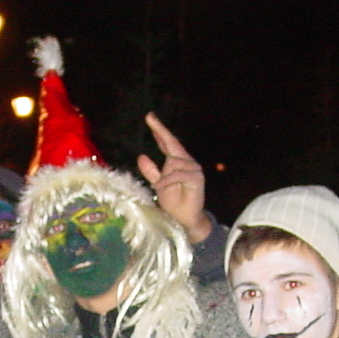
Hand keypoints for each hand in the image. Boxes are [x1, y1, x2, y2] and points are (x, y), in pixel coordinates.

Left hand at [137, 113, 209, 244]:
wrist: (184, 219)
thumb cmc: (173, 202)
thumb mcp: (158, 184)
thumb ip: (151, 171)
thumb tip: (141, 156)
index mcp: (177, 162)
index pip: (168, 143)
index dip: (159, 130)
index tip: (150, 117)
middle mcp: (187, 162)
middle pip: (173, 144)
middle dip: (161, 131)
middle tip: (150, 118)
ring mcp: (193, 169)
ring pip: (174, 162)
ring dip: (164, 175)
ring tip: (159, 188)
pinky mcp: (197, 179)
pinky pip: (178, 175)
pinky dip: (168, 181)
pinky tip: (161, 187)